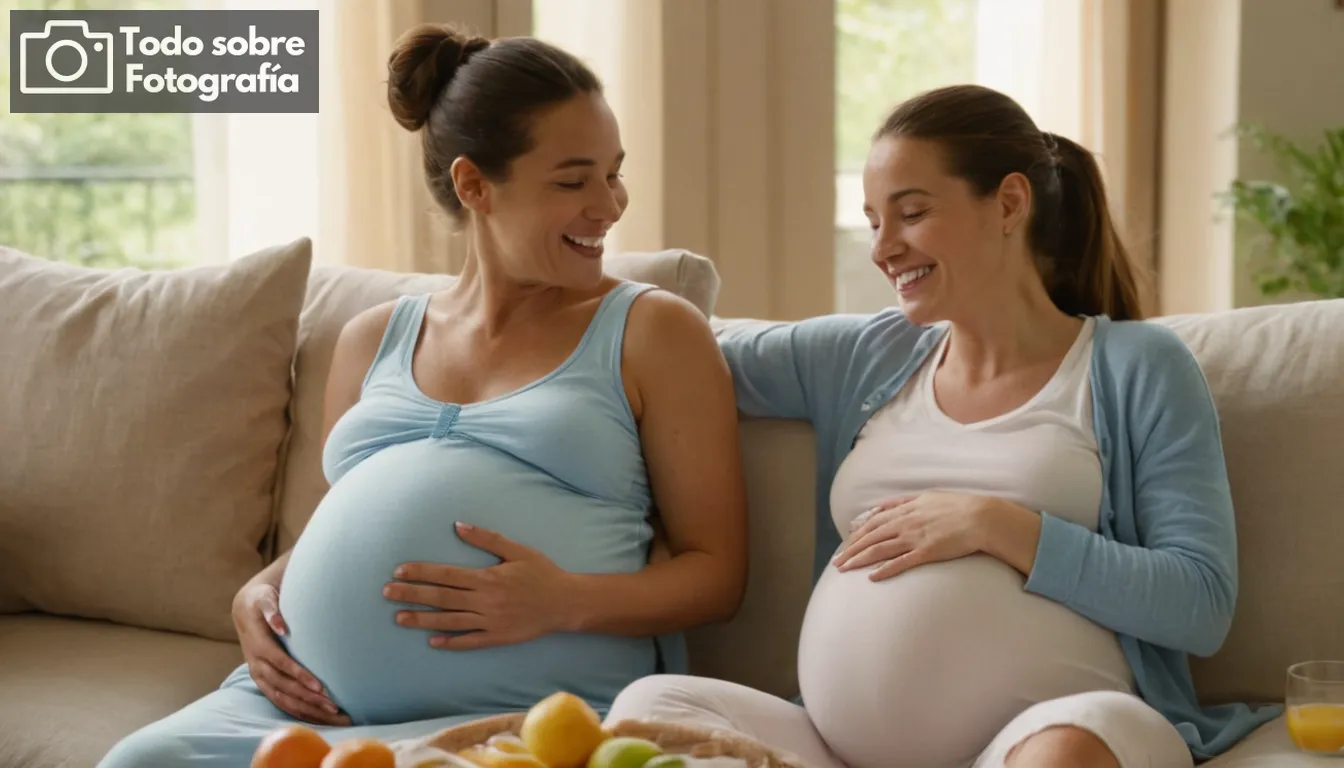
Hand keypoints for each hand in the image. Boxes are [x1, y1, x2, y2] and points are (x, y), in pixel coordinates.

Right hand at [232, 583, 348, 724]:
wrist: (244, 610)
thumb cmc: (261, 601)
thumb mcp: (264, 599)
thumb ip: (272, 611)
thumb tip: (280, 626)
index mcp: (258, 646)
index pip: (281, 665)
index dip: (300, 675)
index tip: (320, 686)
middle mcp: (257, 665)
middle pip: (284, 687)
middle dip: (308, 698)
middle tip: (334, 705)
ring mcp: (259, 676)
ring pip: (282, 699)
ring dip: (306, 709)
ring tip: (331, 714)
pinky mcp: (263, 682)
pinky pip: (280, 701)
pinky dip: (298, 711)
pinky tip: (317, 718)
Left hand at [384, 522, 574, 650]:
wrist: (566, 602)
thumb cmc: (542, 572)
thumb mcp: (518, 550)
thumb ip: (487, 538)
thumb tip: (458, 525)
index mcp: (488, 577)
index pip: (446, 574)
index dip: (421, 572)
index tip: (399, 571)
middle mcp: (485, 600)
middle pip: (441, 598)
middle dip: (412, 594)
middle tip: (386, 593)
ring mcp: (490, 621)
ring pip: (450, 621)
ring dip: (422, 620)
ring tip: (399, 618)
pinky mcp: (498, 637)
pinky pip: (470, 641)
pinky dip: (451, 642)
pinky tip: (432, 641)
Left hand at [832, 491, 1000, 580]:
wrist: (981, 517)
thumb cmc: (958, 506)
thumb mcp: (927, 497)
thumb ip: (905, 502)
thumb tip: (885, 506)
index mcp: (906, 509)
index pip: (873, 522)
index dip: (856, 534)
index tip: (845, 544)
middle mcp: (906, 522)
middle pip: (870, 536)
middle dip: (850, 549)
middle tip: (837, 562)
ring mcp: (915, 537)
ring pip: (879, 549)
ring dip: (859, 560)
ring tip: (844, 569)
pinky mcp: (926, 552)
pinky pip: (901, 562)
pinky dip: (884, 569)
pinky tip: (871, 577)